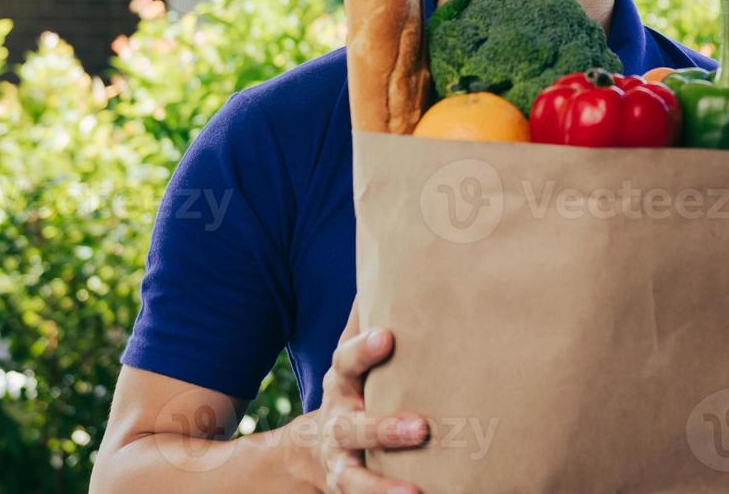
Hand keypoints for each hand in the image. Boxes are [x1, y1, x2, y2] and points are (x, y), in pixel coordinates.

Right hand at [305, 300, 427, 493]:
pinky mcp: (349, 488)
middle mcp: (338, 425)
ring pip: (355, 479)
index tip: (387, 336)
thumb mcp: (352, 356)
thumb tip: (393, 257)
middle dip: (385, 428)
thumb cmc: (353, 390)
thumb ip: (367, 318)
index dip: (363, 350)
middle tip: (420, 428)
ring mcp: (341, 464)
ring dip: (382, 488)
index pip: (347, 363)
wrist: (307, 453)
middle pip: (354, 428)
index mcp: (341, 383)